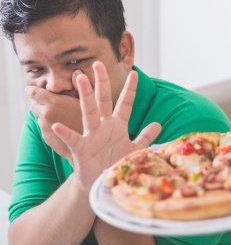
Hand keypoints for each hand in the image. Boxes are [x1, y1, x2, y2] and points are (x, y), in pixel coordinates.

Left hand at [25, 70, 82, 161]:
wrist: (88, 154)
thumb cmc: (92, 126)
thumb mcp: (89, 104)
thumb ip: (80, 87)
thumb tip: (77, 72)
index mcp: (54, 103)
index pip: (35, 92)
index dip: (34, 90)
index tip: (32, 88)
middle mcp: (47, 115)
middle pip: (35, 104)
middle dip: (40, 102)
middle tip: (48, 101)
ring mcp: (45, 128)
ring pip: (39, 116)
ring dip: (46, 114)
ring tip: (59, 115)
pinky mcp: (47, 139)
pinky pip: (45, 128)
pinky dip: (51, 126)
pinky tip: (62, 126)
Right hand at [52, 61, 161, 193]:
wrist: (99, 181)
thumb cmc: (114, 162)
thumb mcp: (133, 149)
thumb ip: (145, 136)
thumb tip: (158, 124)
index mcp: (118, 126)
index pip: (125, 104)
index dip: (130, 89)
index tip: (134, 73)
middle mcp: (104, 127)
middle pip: (103, 101)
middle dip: (102, 83)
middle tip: (98, 64)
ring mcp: (92, 136)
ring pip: (88, 113)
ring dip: (85, 96)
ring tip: (80, 79)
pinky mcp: (81, 149)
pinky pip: (73, 139)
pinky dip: (65, 133)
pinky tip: (58, 124)